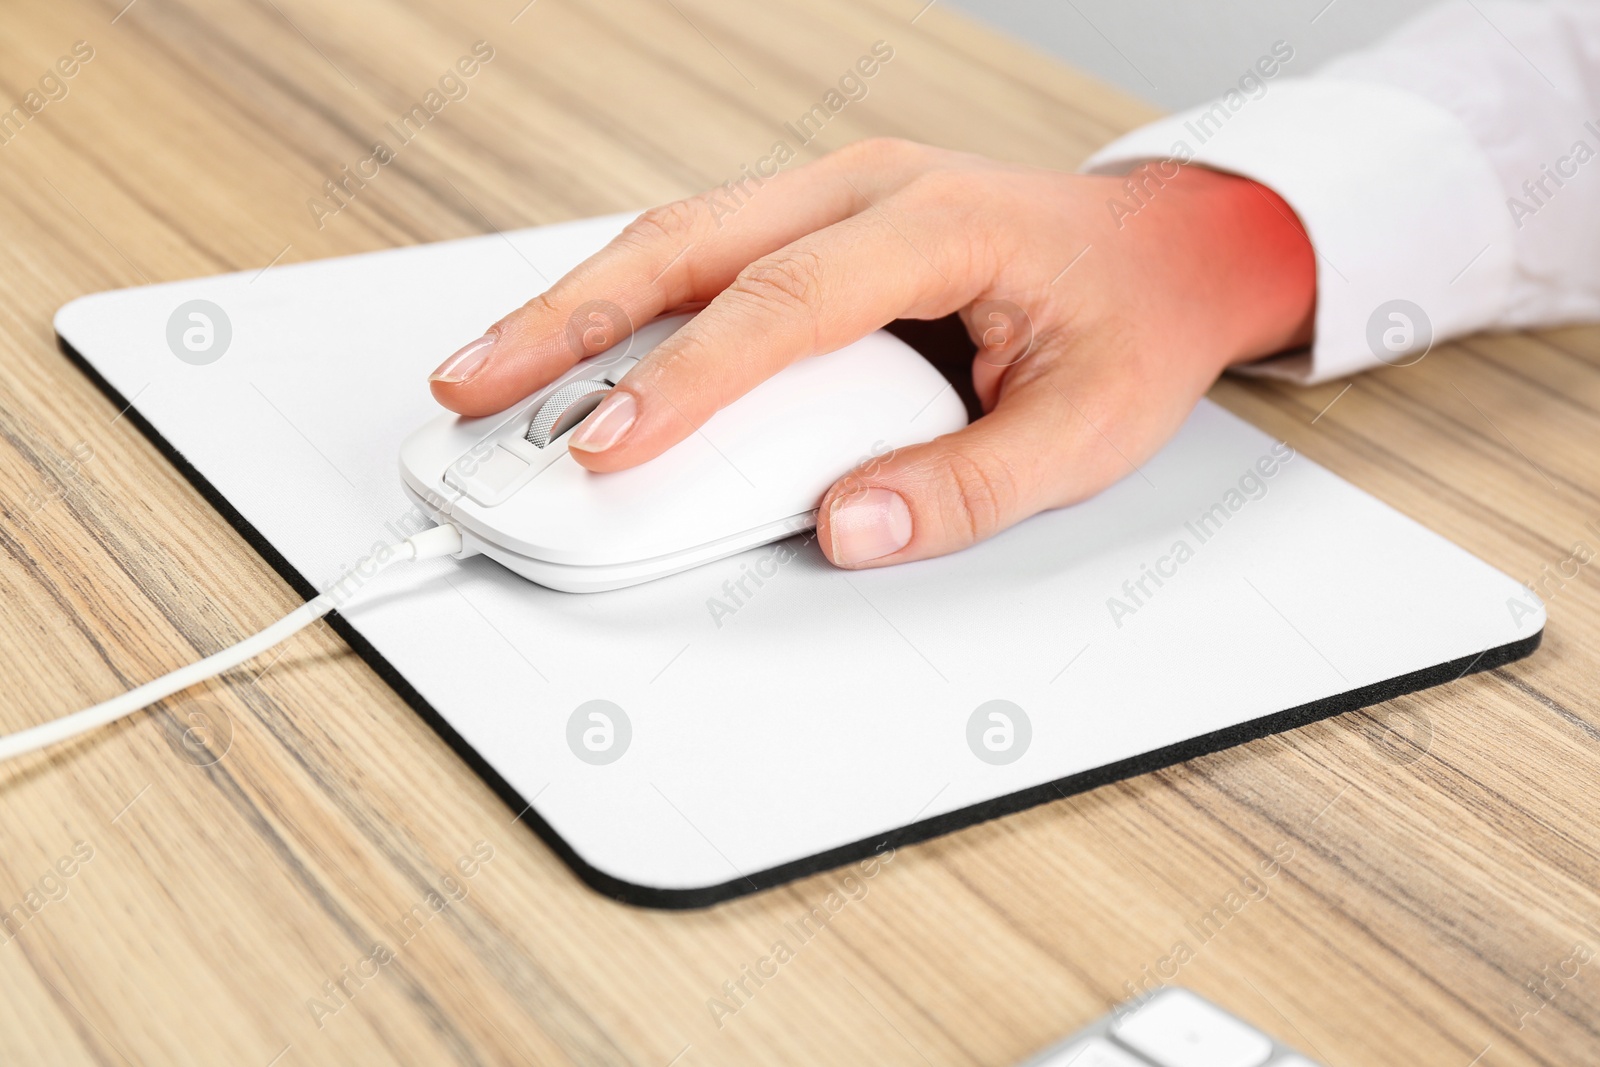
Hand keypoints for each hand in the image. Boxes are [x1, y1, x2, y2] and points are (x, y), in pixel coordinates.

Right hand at [429, 138, 1314, 567]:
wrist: (1168, 250)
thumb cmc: (1129, 322)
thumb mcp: (1085, 429)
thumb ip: (966, 487)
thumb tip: (846, 528)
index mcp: (938, 223)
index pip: (784, 301)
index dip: (685, 379)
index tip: (607, 447)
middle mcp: (867, 190)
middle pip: (685, 245)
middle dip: (565, 323)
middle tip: (474, 390)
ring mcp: (832, 199)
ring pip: (673, 242)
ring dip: (573, 310)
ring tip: (488, 377)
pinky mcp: (812, 228)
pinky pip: (700, 258)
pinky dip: (623, 309)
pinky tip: (570, 357)